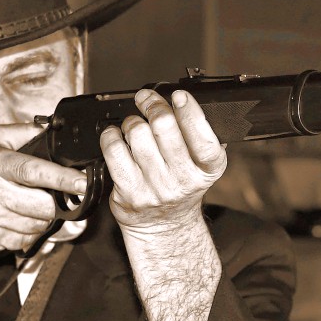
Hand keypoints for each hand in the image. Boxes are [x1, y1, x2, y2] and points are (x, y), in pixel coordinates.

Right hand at [0, 123, 86, 254]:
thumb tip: (49, 131)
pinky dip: (25, 233)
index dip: (63, 178)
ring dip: (38, 219)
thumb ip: (19, 133)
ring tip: (22, 206)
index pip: (34, 171)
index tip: (82, 181)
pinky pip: (23, 241)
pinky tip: (10, 220)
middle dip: (51, 202)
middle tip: (43, 195)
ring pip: (37, 226)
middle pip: (43, 206)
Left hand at [101, 89, 226, 236]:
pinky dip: (111, 135)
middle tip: (147, 100)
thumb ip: (199, 135)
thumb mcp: (201, 164)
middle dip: (153, 104)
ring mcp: (156, 188)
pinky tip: (116, 135)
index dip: (189, 111)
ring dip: (132, 121)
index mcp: (208, 169)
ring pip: (137, 133)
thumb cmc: (180, 186)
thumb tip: (180, 101)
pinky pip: (114, 151)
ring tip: (134, 126)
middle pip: (164, 126)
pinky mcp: (130, 192)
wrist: (164, 225)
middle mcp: (184, 180)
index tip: (178, 96)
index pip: (203, 137)